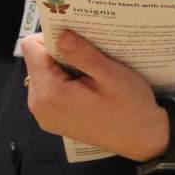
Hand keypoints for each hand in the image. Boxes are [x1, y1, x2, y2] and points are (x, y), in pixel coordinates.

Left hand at [20, 29, 169, 161]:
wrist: (142, 140)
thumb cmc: (131, 108)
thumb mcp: (112, 76)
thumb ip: (83, 55)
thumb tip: (60, 35)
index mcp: (50, 94)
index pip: (32, 48)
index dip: (52, 37)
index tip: (76, 38)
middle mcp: (39, 106)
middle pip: (36, 60)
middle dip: (59, 52)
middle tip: (88, 55)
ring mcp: (44, 114)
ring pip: (42, 73)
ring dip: (63, 67)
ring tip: (91, 72)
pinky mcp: (52, 118)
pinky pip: (49, 88)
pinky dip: (65, 81)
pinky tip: (88, 85)